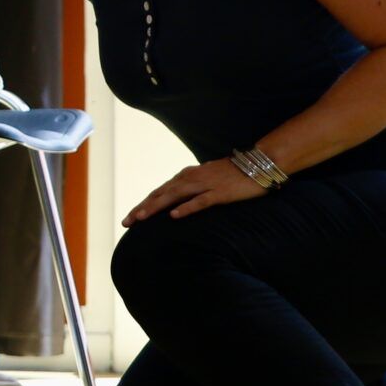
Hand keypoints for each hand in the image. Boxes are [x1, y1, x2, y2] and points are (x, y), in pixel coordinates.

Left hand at [122, 157, 265, 225]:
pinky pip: (200, 201)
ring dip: (156, 207)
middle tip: (126, 222)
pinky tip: (174, 215)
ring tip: (141, 218)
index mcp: (187, 176)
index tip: (130, 218)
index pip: (160, 192)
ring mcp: (205, 184)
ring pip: (175, 196)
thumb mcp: (207, 178)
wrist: (258, 163)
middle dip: (142, 208)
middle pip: (161, 194)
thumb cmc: (233, 173)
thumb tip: (178, 200)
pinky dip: (186, 207)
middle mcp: (191, 178)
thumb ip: (192, 187)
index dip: (143, 204)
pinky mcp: (220, 192)